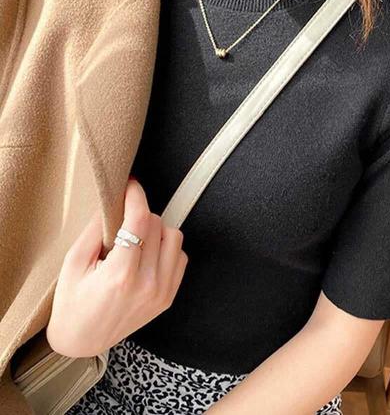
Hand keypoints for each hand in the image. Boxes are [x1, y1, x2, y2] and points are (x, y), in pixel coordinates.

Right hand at [46, 177, 187, 356]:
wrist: (82, 341)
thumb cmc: (72, 304)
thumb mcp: (73, 263)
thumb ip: (95, 229)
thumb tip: (114, 201)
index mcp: (121, 275)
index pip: (139, 221)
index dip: (136, 197)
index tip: (131, 186)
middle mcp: (148, 283)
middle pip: (157, 225)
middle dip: (140, 214)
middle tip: (123, 220)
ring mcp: (163, 291)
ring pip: (174, 237)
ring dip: (156, 230)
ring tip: (136, 239)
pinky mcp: (169, 296)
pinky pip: (180, 256)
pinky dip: (167, 248)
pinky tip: (148, 254)